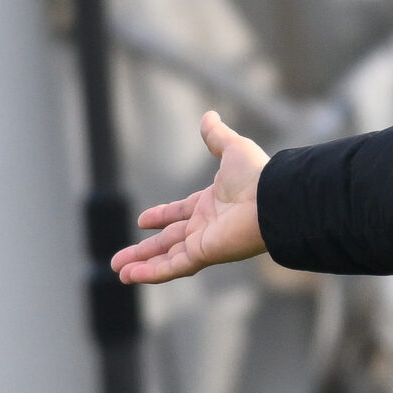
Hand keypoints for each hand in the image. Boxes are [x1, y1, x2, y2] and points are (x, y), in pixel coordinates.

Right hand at [110, 111, 269, 283]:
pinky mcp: (204, 254)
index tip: (143, 221)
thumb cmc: (257, 175)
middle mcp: (207, 225)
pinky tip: (131, 276)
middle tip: (121, 258)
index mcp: (211, 203)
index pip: (180, 213)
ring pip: (167, 257)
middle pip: (169, 240)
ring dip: (143, 265)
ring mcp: (205, 242)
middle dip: (145, 249)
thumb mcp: (232, 148)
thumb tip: (209, 116)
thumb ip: (217, 136)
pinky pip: (173, 266)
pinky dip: (152, 272)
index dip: (162, 216)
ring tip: (120, 272)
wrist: (273, 199)